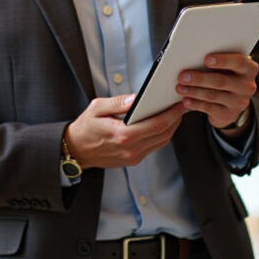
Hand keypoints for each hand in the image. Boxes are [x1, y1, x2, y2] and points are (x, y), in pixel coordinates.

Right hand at [64, 94, 185, 169]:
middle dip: (176, 119)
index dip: (172, 114)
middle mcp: (131, 149)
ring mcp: (133, 157)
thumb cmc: (85, 128)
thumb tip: (137, 98)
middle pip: (163, 134)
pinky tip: (163, 124)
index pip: (157, 125)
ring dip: (171, 127)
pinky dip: (162, 135)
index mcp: (123, 135)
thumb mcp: (96, 108)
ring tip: (175, 113)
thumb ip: (118, 102)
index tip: (180, 104)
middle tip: (182, 106)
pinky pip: (154, 147)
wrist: (76, 150)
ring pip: (161, 142)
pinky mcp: (133, 160)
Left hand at [176, 52, 258, 131]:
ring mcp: (239, 102)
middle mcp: (247, 86)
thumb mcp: (228, 67)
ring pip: (213, 95)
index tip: (206, 59)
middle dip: (199, 78)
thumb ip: (218, 61)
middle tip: (182, 76)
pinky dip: (195, 104)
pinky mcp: (229, 114)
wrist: (233, 101)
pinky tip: (185, 100)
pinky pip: (209, 108)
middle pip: (221, 81)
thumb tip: (193, 57)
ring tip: (180, 88)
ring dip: (193, 91)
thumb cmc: (226, 75)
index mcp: (249, 68)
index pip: (238, 62)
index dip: (222, 60)